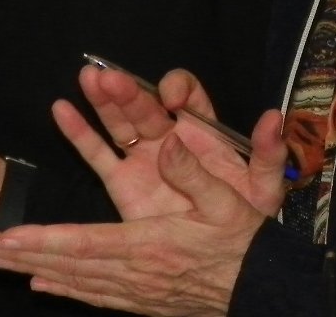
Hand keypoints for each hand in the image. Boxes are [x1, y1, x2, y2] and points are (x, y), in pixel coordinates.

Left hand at [0, 135, 264, 316]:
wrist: (264, 288)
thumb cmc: (246, 242)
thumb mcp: (228, 200)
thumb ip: (194, 172)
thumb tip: (167, 143)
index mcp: (151, 245)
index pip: (84, 244)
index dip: (43, 241)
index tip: (8, 237)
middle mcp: (137, 273)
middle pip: (70, 266)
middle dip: (24, 255)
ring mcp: (138, 292)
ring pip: (77, 282)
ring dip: (36, 270)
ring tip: (1, 262)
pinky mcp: (143, 301)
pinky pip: (96, 295)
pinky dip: (66, 289)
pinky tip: (43, 286)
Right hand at [59, 67, 285, 219]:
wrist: (223, 256)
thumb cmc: (245, 217)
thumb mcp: (264, 186)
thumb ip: (267, 153)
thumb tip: (273, 118)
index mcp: (203, 132)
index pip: (189, 98)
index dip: (179, 90)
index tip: (172, 97)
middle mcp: (169, 137)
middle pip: (146, 105)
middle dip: (129, 91)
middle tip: (112, 78)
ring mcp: (143, 158)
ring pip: (120, 122)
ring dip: (103, 100)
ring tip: (87, 78)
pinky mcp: (122, 181)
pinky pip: (97, 153)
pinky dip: (79, 132)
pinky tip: (62, 109)